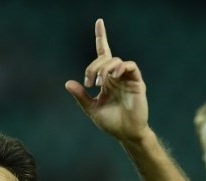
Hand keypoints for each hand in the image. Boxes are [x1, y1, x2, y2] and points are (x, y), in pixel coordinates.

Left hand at [65, 19, 148, 142]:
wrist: (126, 134)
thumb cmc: (111, 123)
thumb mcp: (91, 109)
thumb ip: (81, 96)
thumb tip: (68, 83)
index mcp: (106, 80)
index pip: (103, 54)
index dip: (101, 37)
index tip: (99, 21)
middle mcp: (117, 76)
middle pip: (105, 59)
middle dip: (93, 67)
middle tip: (89, 82)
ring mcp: (127, 78)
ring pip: (115, 61)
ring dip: (104, 68)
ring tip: (99, 83)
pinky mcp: (137, 82)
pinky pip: (130, 66)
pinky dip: (120, 67)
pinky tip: (113, 76)